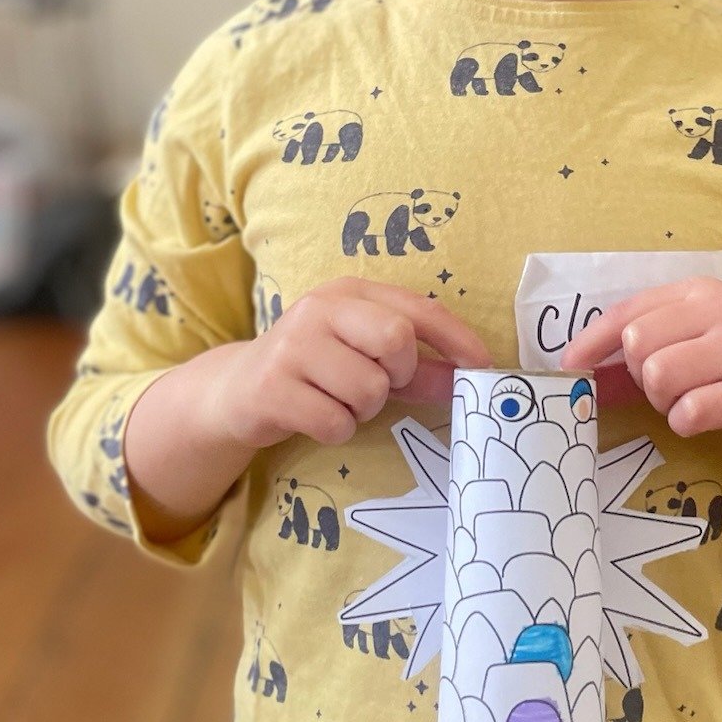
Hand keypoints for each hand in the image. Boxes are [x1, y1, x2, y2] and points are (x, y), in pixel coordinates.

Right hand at [211, 278, 490, 449]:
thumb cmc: (316, 370)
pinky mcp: (272, 386)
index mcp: (349, 292)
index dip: (455, 337)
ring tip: (337, 401)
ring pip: (367, 389)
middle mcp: (320, 308)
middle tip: (378, 384)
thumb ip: (417, 368)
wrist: (238, 390)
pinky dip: (336, 429)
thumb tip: (468, 378)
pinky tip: (315, 416)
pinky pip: (335, 422)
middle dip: (398, 374)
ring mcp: (293, 345)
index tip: (483, 366)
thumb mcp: (366, 359)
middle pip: (396, 340)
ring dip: (362, 410)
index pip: (417, 307)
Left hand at [560, 277, 721, 468]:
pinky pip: (690, 410)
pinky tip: (705, 418)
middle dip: (641, 378)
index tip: (568, 367)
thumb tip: (575, 368)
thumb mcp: (690, 346)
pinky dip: (685, 423)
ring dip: (664, 402)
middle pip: (638, 345)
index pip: (628, 311)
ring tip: (689, 401)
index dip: (592, 342)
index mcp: (699, 291)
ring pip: (659, 375)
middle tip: (670, 389)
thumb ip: (639, 350)